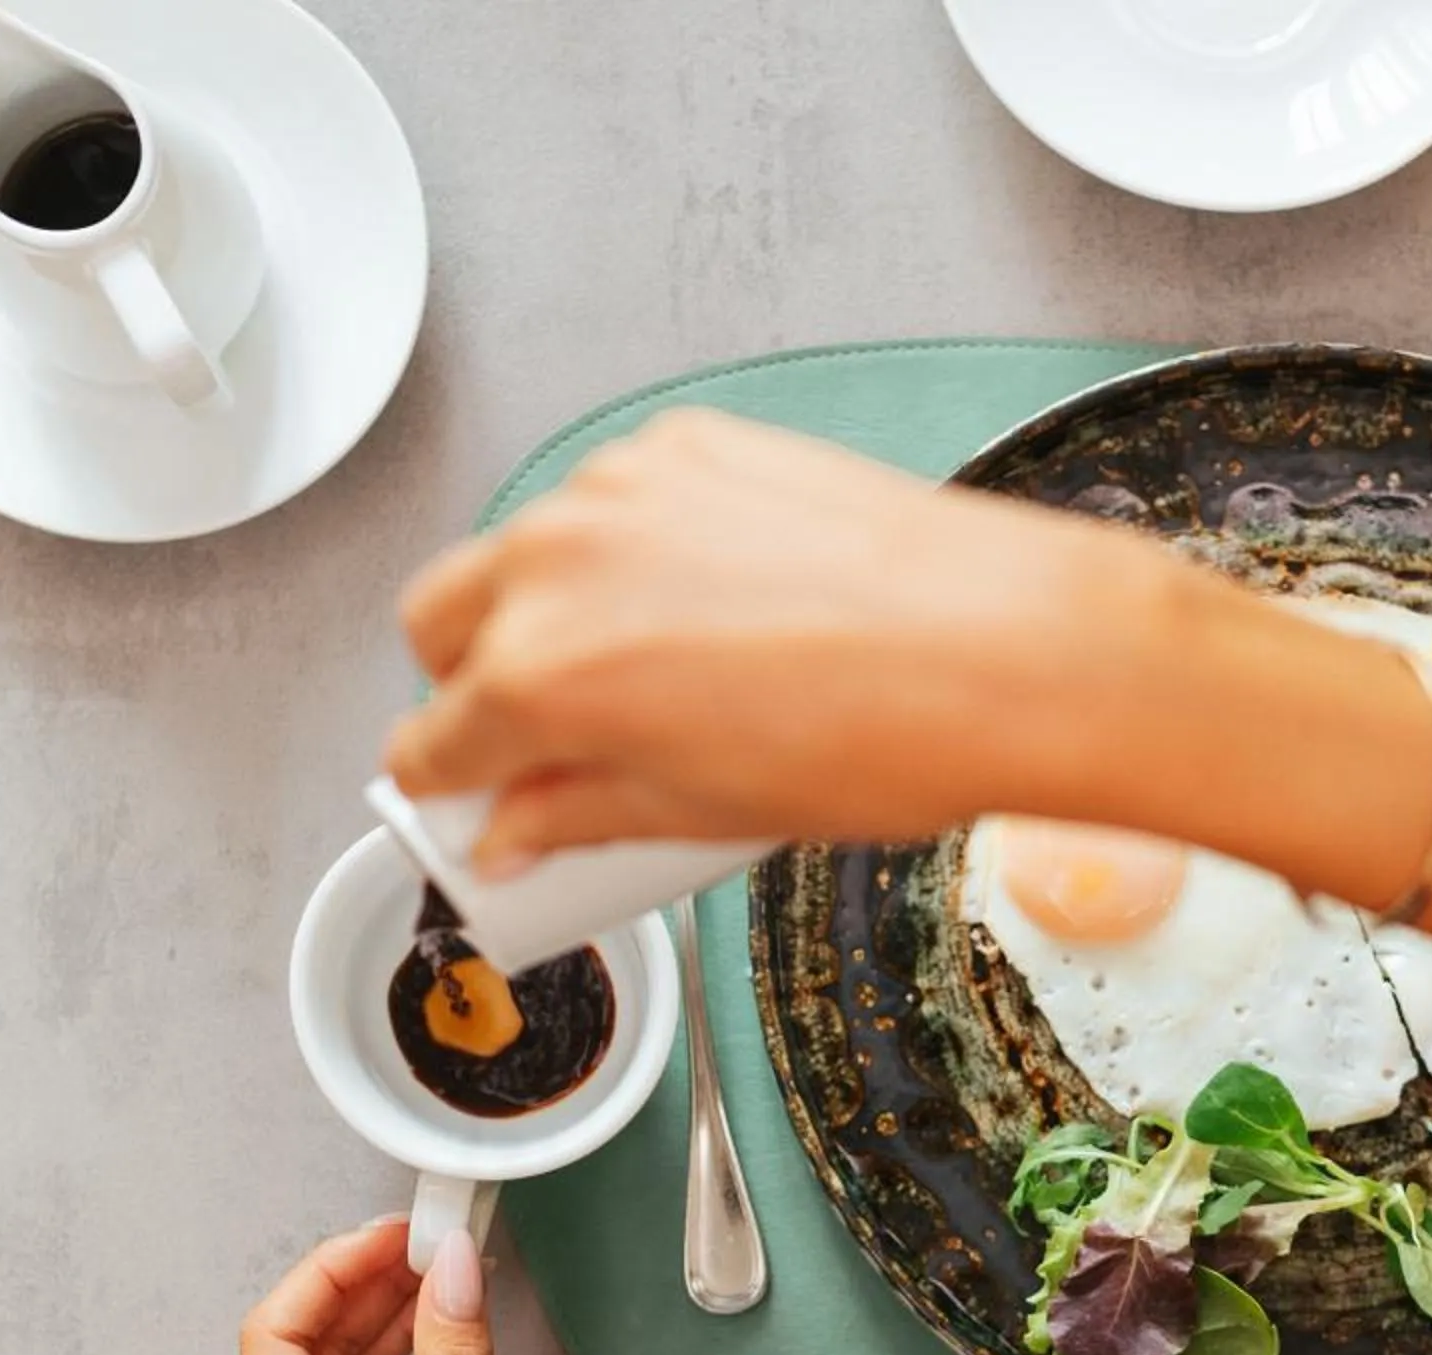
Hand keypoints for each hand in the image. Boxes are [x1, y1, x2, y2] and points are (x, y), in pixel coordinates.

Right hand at [382, 407, 1187, 874]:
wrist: (1004, 646)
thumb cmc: (881, 735)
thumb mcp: (704, 813)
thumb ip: (581, 817)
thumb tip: (515, 833)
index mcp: (542, 677)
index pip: (428, 738)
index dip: (445, 784)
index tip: (475, 798)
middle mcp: (558, 565)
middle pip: (439, 624)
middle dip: (466, 682)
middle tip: (542, 736)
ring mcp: (619, 490)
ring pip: (522, 551)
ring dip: (543, 609)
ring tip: (646, 671)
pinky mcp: (686, 444)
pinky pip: (612, 501)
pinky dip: (627, 550)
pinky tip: (710, 604)